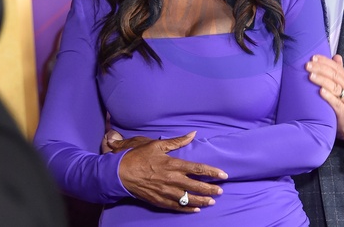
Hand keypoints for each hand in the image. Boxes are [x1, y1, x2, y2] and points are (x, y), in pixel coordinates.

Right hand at [104, 130, 227, 212]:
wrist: (120, 173)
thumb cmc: (138, 156)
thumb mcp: (158, 145)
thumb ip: (177, 141)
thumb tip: (193, 133)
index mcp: (173, 164)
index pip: (198, 169)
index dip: (212, 172)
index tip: (223, 175)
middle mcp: (172, 180)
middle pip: (196, 186)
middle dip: (210, 189)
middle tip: (221, 191)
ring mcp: (166, 192)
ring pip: (188, 198)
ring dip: (202, 200)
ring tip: (212, 201)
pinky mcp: (159, 200)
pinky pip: (176, 206)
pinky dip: (187, 208)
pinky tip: (195, 209)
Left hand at [306, 54, 343, 143]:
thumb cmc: (342, 101)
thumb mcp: (342, 85)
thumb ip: (338, 71)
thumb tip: (336, 56)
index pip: (336, 67)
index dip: (324, 61)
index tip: (313, 57)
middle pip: (334, 75)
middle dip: (320, 68)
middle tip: (307, 65)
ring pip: (335, 87)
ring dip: (322, 80)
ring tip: (311, 76)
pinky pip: (336, 103)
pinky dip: (329, 97)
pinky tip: (321, 92)